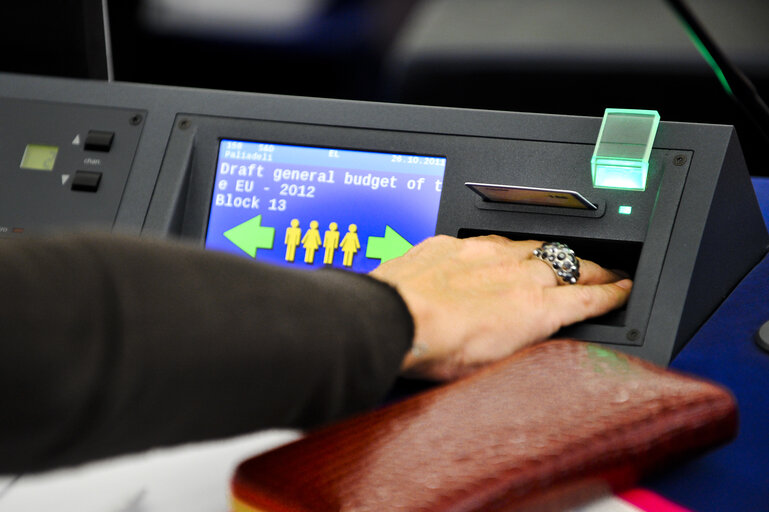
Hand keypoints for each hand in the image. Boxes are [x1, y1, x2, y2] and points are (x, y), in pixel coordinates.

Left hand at [370, 235, 631, 379]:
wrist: (395, 316)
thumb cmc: (440, 348)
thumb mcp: (495, 365)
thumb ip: (525, 344)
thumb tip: (536, 341)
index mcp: (536, 310)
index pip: (589, 297)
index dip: (613, 293)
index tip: (624, 289)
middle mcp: (520, 275)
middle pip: (571, 265)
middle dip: (595, 268)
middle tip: (607, 270)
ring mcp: (490, 253)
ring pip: (536, 246)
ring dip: (553, 253)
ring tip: (560, 258)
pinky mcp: (460, 242)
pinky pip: (493, 238)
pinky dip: (506, 247)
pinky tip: (502, 252)